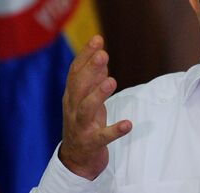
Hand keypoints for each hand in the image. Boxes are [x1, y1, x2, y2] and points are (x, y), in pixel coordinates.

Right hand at [58, 35, 131, 179]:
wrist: (76, 160)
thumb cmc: (84, 124)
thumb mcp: (87, 99)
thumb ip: (93, 79)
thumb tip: (101, 56)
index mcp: (72, 96)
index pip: (75, 72)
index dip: (85, 55)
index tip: (97, 39)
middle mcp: (72, 109)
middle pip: (78, 86)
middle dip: (90, 69)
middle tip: (103, 54)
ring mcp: (80, 127)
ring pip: (86, 108)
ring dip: (98, 94)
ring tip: (112, 81)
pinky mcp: (91, 143)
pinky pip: (102, 137)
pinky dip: (114, 130)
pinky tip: (128, 124)